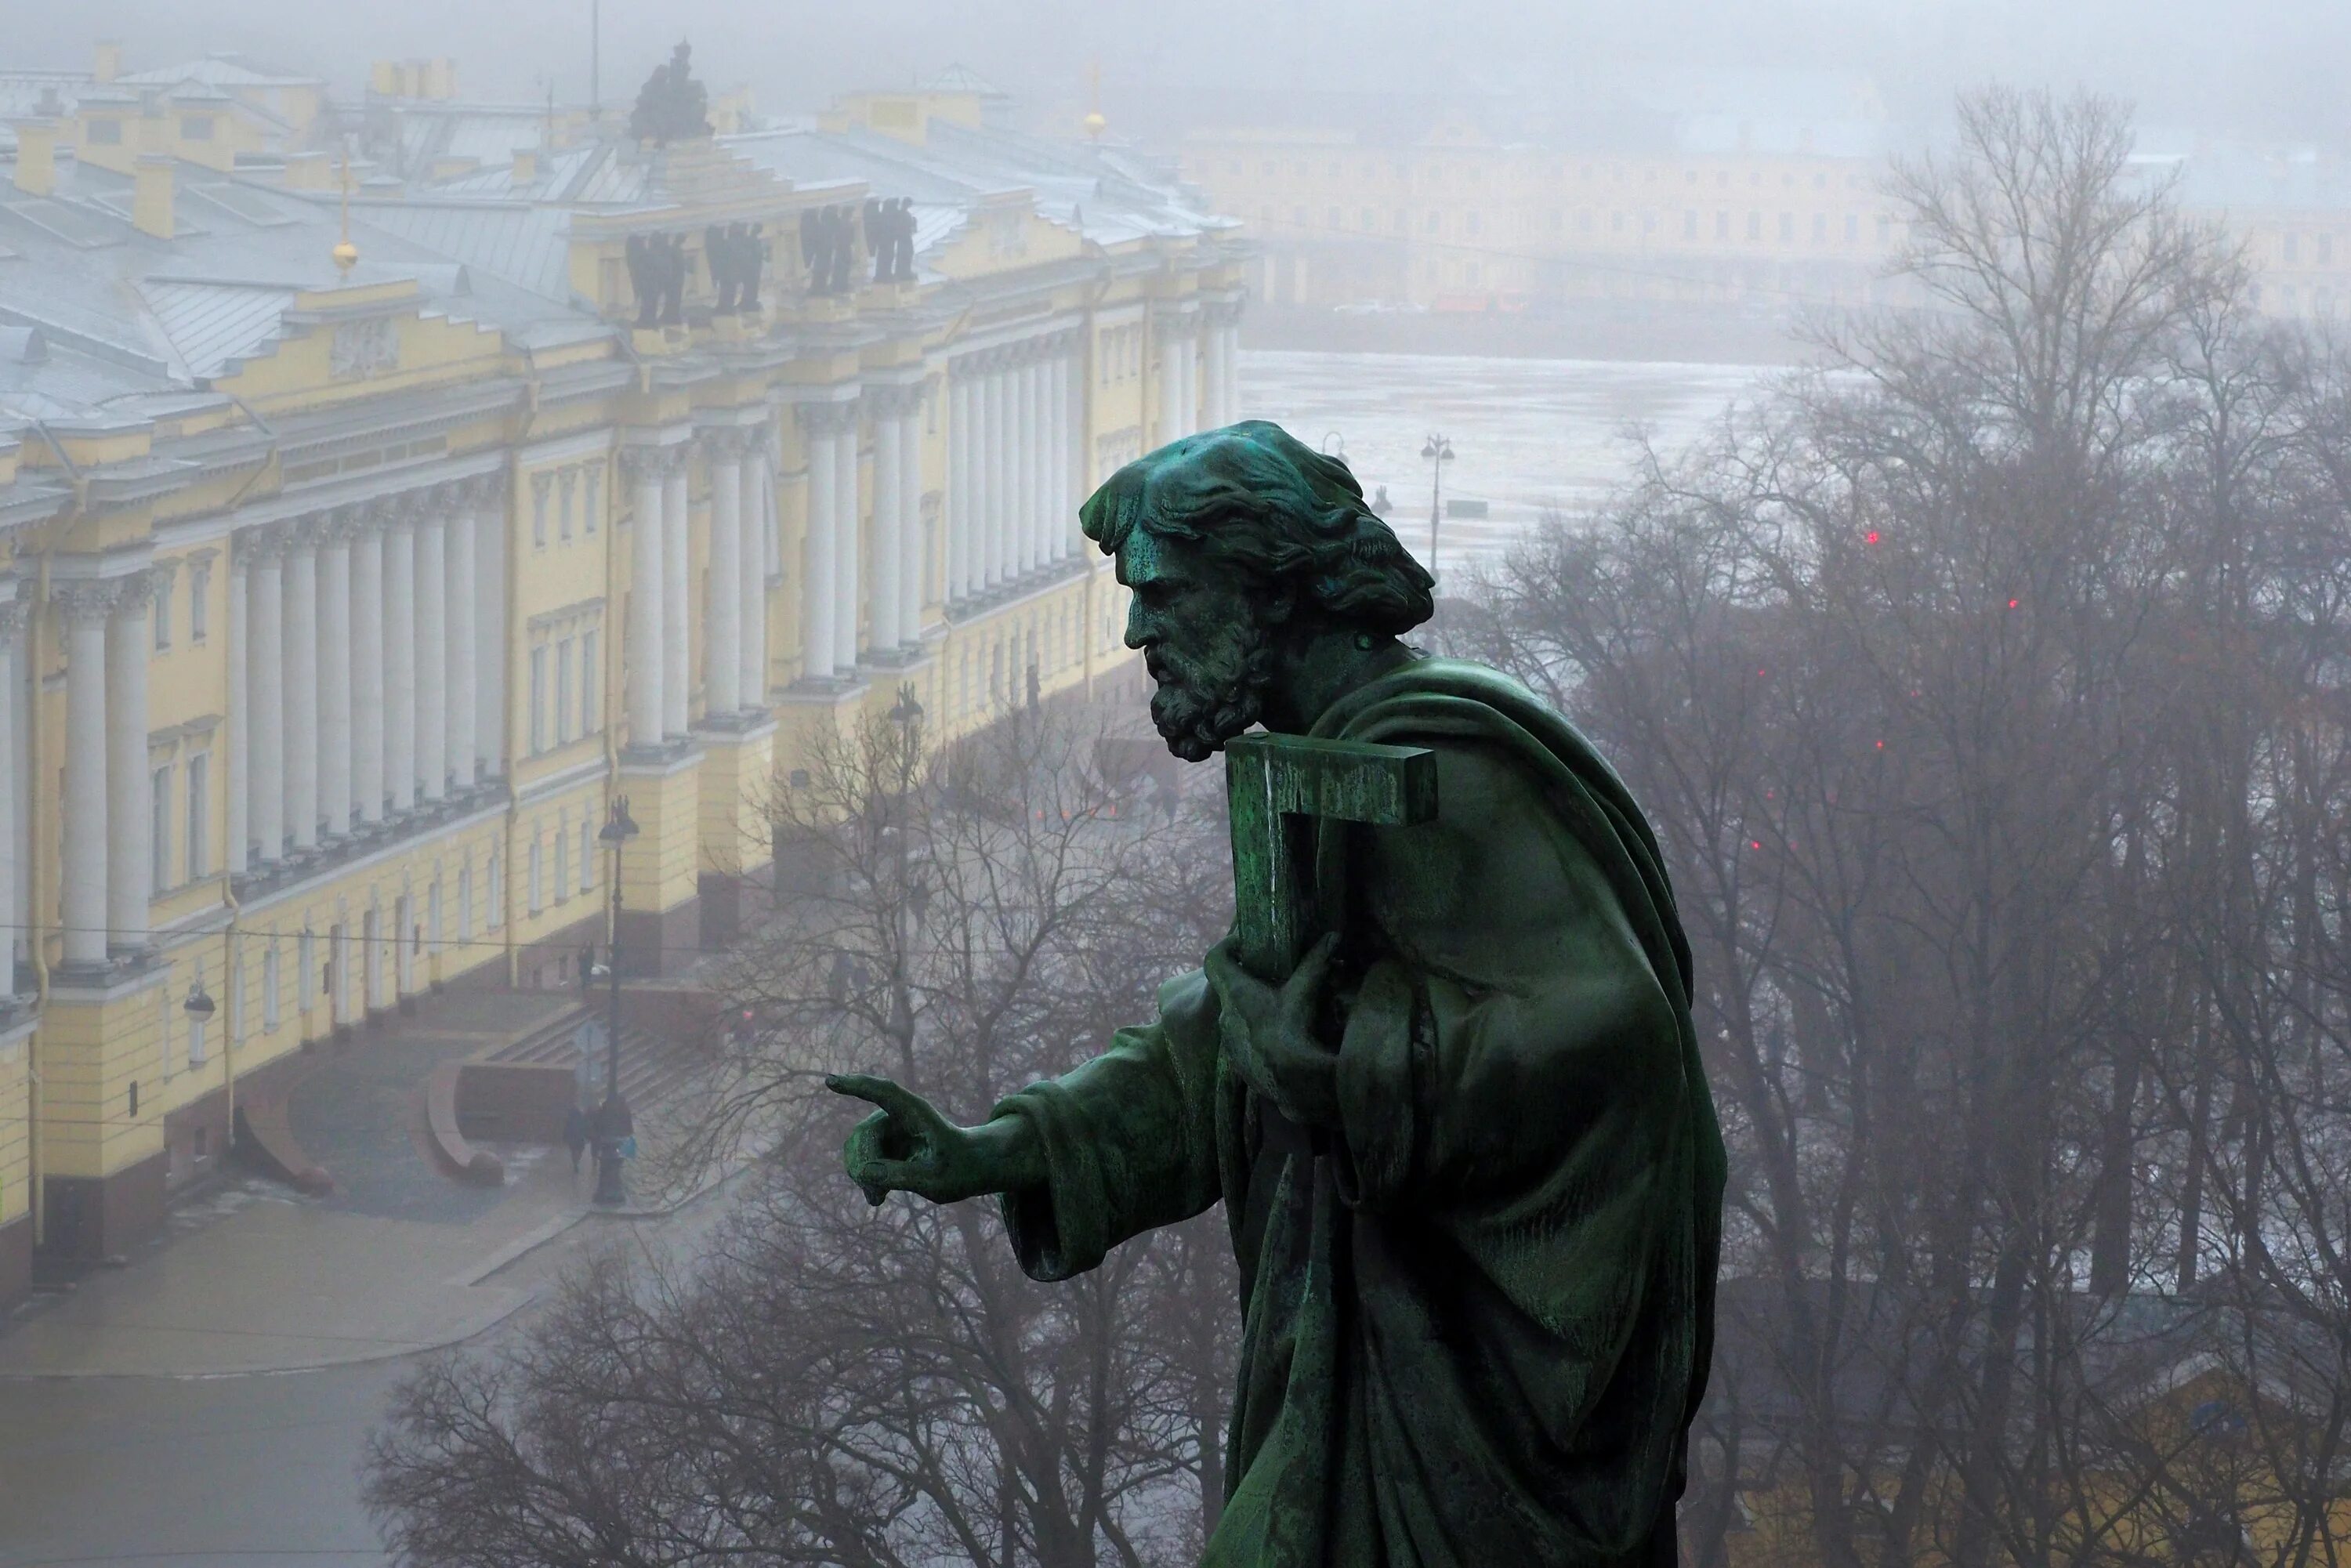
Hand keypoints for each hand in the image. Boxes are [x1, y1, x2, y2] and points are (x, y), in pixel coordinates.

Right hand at [825, 1074, 1041, 1206]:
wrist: (968, 1167)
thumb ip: (903, 1175)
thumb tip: (864, 1171)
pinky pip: (861, 1159)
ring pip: (857, 1148)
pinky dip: (864, 1178)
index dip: (857, 1086)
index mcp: (916, 1113)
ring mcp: (889, 1128)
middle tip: (875, 1195)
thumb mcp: (936, 1180)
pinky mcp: (884, 1143)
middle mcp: (898, 1115)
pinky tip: (876, 1198)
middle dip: (862, 1165)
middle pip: (864, 1134)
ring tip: (878, 1198)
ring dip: (861, 1174)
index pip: (884, 1093)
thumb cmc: (959, 1169)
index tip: (831, 1081)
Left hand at [1204, 932, 1340, 1126]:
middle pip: (1227, 986)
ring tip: (1280, 1004)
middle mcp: (1225, 1014)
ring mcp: (1228, 1041)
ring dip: (1253, 1006)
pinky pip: (1242, 1037)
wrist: (1293, 1084)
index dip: (1227, 945)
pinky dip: (1256, 1030)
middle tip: (1272, 971)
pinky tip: (1280, 1034)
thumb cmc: (1293, 1031)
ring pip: (1236, 1013)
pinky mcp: (1237, 1061)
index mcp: (1235, 993)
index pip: (1214, 959)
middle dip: (1247, 977)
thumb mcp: (1304, 993)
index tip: (1245, 941)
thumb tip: (1332, 935)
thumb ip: (1315, 962)